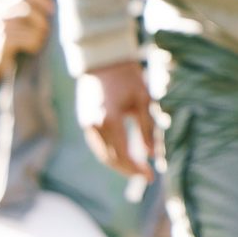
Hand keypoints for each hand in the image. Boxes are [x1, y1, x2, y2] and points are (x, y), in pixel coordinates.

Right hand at [0, 0, 52, 84]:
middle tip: (46, 30)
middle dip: (41, 19)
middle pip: (26, 7)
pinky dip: (34, 43)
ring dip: (38, 33)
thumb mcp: (22, 19)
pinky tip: (34, 48)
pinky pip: (23, 38)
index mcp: (2, 1)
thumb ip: (33, 9)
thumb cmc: (15, 36)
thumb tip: (53, 6)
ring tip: (40, 40)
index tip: (52, 9)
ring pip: (25, 23)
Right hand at [77, 62, 159, 180]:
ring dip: (118, 165)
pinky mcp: (84, 121)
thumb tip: (153, 155)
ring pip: (102, 154)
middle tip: (145, 177)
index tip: (151, 177)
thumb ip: (148, 129)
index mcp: (110, 119)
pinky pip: (97, 145)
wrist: (102, 59)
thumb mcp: (144, 100)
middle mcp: (94, 124)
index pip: (124, 154)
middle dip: (128, 170)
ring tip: (136, 170)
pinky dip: (110, 154)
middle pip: (110, 159)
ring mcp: (86, 124)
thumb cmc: (128, 76)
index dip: (137, 169)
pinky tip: (124, 157)